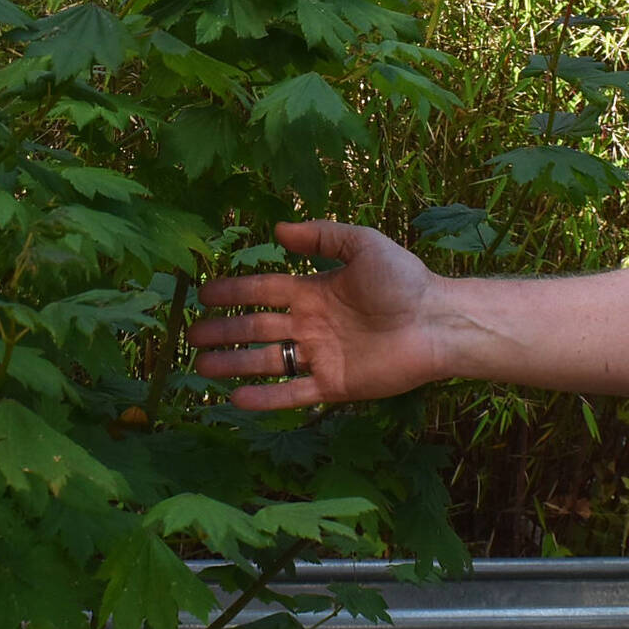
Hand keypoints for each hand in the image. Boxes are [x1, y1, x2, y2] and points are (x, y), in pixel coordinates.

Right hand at [189, 220, 442, 409]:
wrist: (436, 321)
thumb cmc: (404, 280)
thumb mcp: (363, 245)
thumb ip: (323, 236)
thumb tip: (278, 228)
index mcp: (316, 291)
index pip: (264, 290)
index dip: (234, 291)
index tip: (203, 294)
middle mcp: (313, 324)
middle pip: (257, 328)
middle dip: (224, 331)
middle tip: (192, 335)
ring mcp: (322, 356)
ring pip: (268, 362)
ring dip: (234, 365)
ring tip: (201, 368)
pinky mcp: (336, 385)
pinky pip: (294, 393)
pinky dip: (266, 398)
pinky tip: (236, 400)